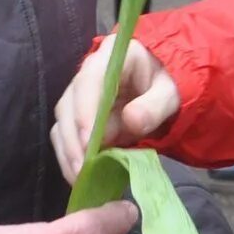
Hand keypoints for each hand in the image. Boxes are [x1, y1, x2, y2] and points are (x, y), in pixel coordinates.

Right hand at [53, 39, 180, 183]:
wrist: (161, 92)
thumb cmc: (166, 86)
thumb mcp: (171, 94)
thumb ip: (156, 105)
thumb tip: (131, 121)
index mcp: (113, 56)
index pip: (89, 79)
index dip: (85, 110)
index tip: (89, 141)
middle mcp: (89, 72)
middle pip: (69, 103)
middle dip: (73, 138)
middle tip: (83, 168)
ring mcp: (80, 95)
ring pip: (62, 122)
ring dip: (68, 151)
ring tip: (80, 177)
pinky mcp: (77, 115)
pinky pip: (66, 136)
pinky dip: (69, 156)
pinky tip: (78, 176)